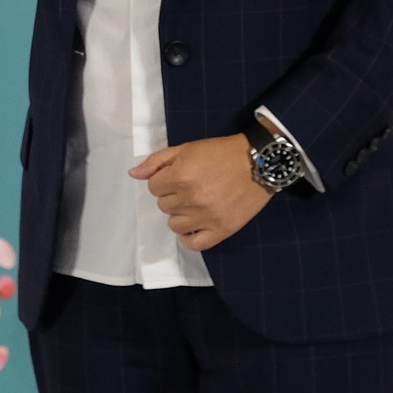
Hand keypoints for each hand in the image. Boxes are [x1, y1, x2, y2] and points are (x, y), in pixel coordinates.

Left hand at [131, 137, 271, 251]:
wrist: (259, 162)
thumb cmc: (221, 153)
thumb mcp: (186, 148)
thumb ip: (156, 161)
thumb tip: (133, 174)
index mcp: (180, 176)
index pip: (153, 187)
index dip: (164, 180)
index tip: (179, 176)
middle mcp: (190, 199)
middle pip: (163, 206)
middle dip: (173, 196)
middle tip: (191, 187)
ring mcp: (206, 217)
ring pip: (174, 225)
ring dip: (180, 215)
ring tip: (195, 204)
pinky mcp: (222, 230)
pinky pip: (194, 244)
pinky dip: (190, 236)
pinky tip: (195, 225)